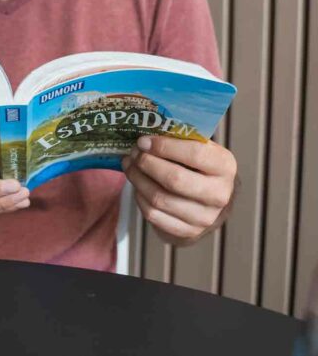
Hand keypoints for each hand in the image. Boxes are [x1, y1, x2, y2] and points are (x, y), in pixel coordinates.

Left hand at [121, 135, 237, 245]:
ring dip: (138, 179)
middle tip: (134, 153)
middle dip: (147, 163)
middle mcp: (219, 194)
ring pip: (159, 198)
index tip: (143, 141)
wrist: (211, 201)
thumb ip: (181, 137)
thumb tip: (149, 124)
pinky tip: (137, 185)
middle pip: (174, 179)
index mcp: (225, 166)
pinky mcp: (187, 231)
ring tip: (130, 165)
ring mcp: (204, 217)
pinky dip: (139, 198)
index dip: (164, 146)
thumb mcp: (200, 147)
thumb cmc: (200, 166)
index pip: (194, 154)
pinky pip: (154, 215)